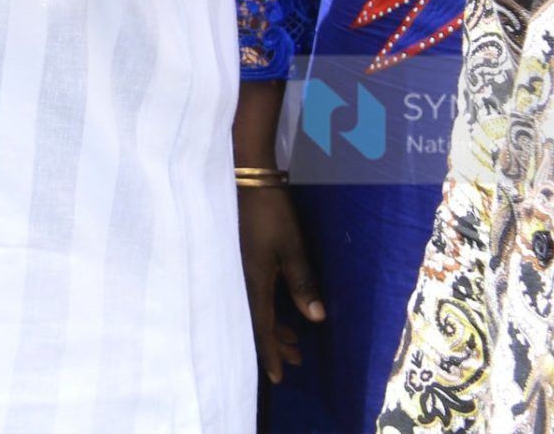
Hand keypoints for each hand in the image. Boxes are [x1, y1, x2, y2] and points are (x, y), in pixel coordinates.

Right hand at [238, 184, 324, 382]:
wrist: (244, 176)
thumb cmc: (270, 212)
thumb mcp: (291, 247)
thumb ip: (302, 284)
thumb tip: (316, 319)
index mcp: (253, 280)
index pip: (261, 327)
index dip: (270, 353)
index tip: (279, 377)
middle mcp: (240, 278)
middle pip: (257, 321)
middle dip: (278, 342)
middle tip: (297, 358)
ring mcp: (237, 267)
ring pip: (254, 307)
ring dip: (275, 325)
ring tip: (295, 338)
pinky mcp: (239, 256)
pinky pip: (253, 292)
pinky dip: (268, 306)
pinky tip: (281, 305)